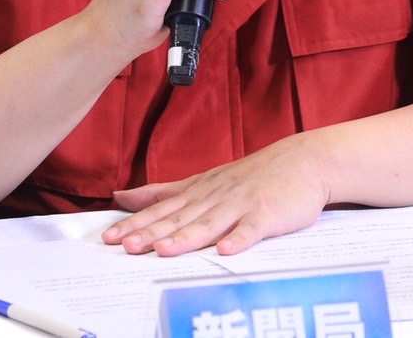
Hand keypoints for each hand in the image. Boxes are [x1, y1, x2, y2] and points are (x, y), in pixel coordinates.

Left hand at [101, 134, 332, 255]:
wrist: (302, 161)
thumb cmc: (252, 176)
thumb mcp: (203, 179)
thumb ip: (164, 190)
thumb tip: (123, 196)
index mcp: (199, 191)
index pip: (161, 208)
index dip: (135, 223)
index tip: (110, 236)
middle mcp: (215, 197)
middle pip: (179, 217)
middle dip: (151, 232)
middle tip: (126, 245)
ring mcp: (241, 205)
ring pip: (209, 224)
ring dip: (186, 237)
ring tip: (165, 250)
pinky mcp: (267, 214)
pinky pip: (251, 229)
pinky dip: (239, 240)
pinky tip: (226, 251)